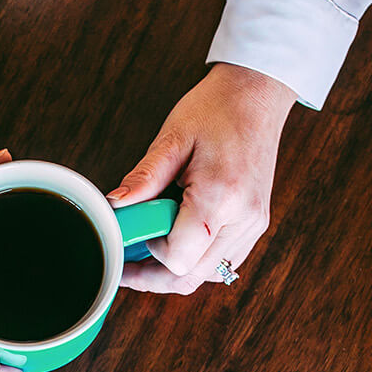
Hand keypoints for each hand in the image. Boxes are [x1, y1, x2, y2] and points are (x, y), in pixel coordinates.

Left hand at [109, 63, 296, 294]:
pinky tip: (178, 241)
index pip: (178, 258)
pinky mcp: (256, 224)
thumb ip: (143, 178)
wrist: (257, 94)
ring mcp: (253, 225)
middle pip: (192, 277)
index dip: (150, 254)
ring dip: (176, 271)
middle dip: (156, 277)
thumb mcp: (172, 139)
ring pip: (208, 275)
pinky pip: (223, 261)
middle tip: (128, 265)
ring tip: (150, 249)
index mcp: (220, 197)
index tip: (136, 234)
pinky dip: (197, 260)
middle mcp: (243, 219)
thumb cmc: (215, 109)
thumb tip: (115, 206)